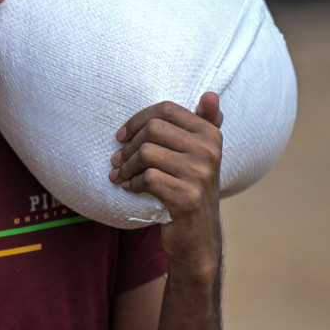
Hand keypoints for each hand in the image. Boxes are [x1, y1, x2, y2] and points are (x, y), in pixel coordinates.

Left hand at [109, 92, 223, 279]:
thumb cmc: (189, 187)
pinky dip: (133, 183)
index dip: (137, 119)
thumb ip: (204, 123)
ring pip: (147, 154)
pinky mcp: (187, 198)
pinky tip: (130, 189)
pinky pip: (148, 178)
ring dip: (127, 166)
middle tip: (117, 160)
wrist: (197, 236)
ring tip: (121, 174)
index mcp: (211, 134)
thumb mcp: (199, 155)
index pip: (166, 110)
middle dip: (129, 145)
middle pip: (153, 130)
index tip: (123, 136)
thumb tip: (211, 94)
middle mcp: (211, 152)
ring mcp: (201, 175)